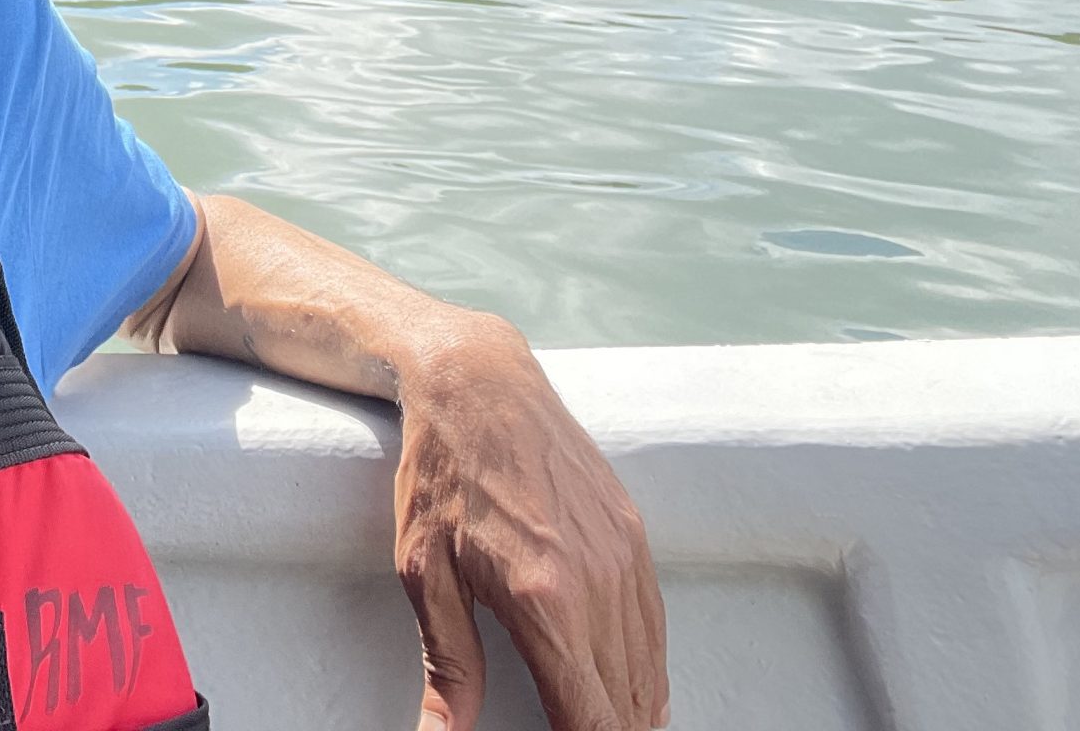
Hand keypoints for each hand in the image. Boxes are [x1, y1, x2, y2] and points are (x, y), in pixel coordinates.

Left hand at [392, 318, 665, 730]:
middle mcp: (598, 584)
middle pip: (628, 705)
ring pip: (649, 671)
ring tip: (607, 729)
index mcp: (544, 603)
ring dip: (634, 713)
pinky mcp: (635, 535)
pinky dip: (649, 671)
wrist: (480, 383)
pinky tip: (637, 697)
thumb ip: (447, 665)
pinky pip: (655, 626)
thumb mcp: (424, 572)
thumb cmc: (442, 473)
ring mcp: (624, 558)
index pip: (590, 719)